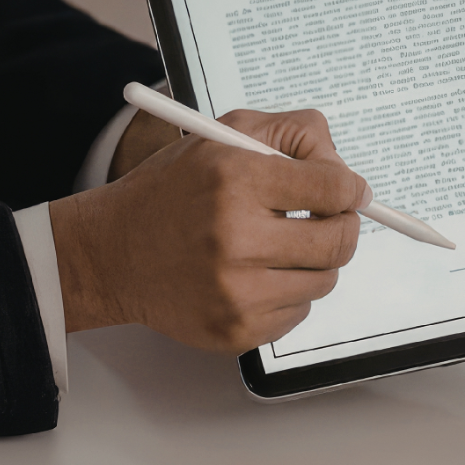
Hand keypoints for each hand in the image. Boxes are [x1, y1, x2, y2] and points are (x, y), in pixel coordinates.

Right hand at [48, 108, 369, 352]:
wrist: (113, 252)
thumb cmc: (172, 191)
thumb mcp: (224, 135)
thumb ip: (293, 136)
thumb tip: (348, 174)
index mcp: (235, 180)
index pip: (333, 188)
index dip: (351, 189)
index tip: (350, 192)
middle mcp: (235, 238)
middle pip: (339, 241)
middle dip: (341, 226)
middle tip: (328, 220)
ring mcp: (236, 291)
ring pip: (324, 280)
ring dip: (312, 262)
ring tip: (276, 246)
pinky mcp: (235, 329)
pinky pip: (298, 313)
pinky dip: (287, 292)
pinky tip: (254, 275)